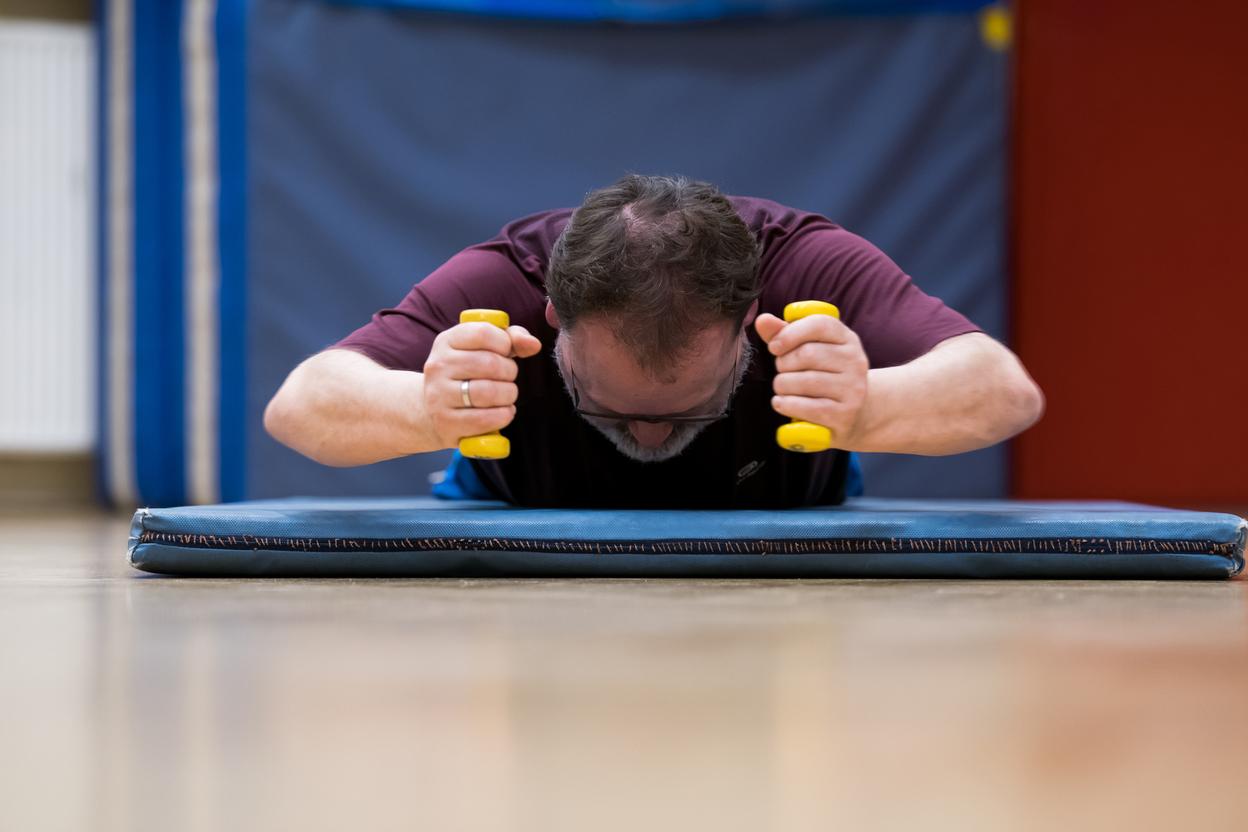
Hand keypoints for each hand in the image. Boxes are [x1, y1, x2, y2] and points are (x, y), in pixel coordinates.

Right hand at [421, 321, 541, 449]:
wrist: (434, 410)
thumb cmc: (468, 374)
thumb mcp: (484, 349)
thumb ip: (511, 339)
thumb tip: (533, 344)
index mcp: (446, 341)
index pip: (483, 333)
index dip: (505, 343)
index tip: (506, 352)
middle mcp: (438, 366)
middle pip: (489, 363)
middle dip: (510, 372)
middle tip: (508, 378)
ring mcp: (439, 395)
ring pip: (488, 392)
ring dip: (508, 395)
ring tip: (506, 396)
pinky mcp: (446, 423)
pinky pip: (485, 419)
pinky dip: (503, 415)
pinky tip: (503, 412)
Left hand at [754, 311, 868, 447]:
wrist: (850, 413)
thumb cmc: (821, 375)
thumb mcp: (807, 349)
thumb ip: (783, 333)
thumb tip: (762, 320)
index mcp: (847, 339)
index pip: (819, 324)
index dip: (789, 333)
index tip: (774, 347)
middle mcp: (855, 361)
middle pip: (807, 354)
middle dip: (784, 363)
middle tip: (782, 371)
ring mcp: (853, 389)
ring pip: (804, 381)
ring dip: (782, 385)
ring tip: (783, 388)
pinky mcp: (844, 414)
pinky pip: (806, 407)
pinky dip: (786, 404)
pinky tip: (781, 402)